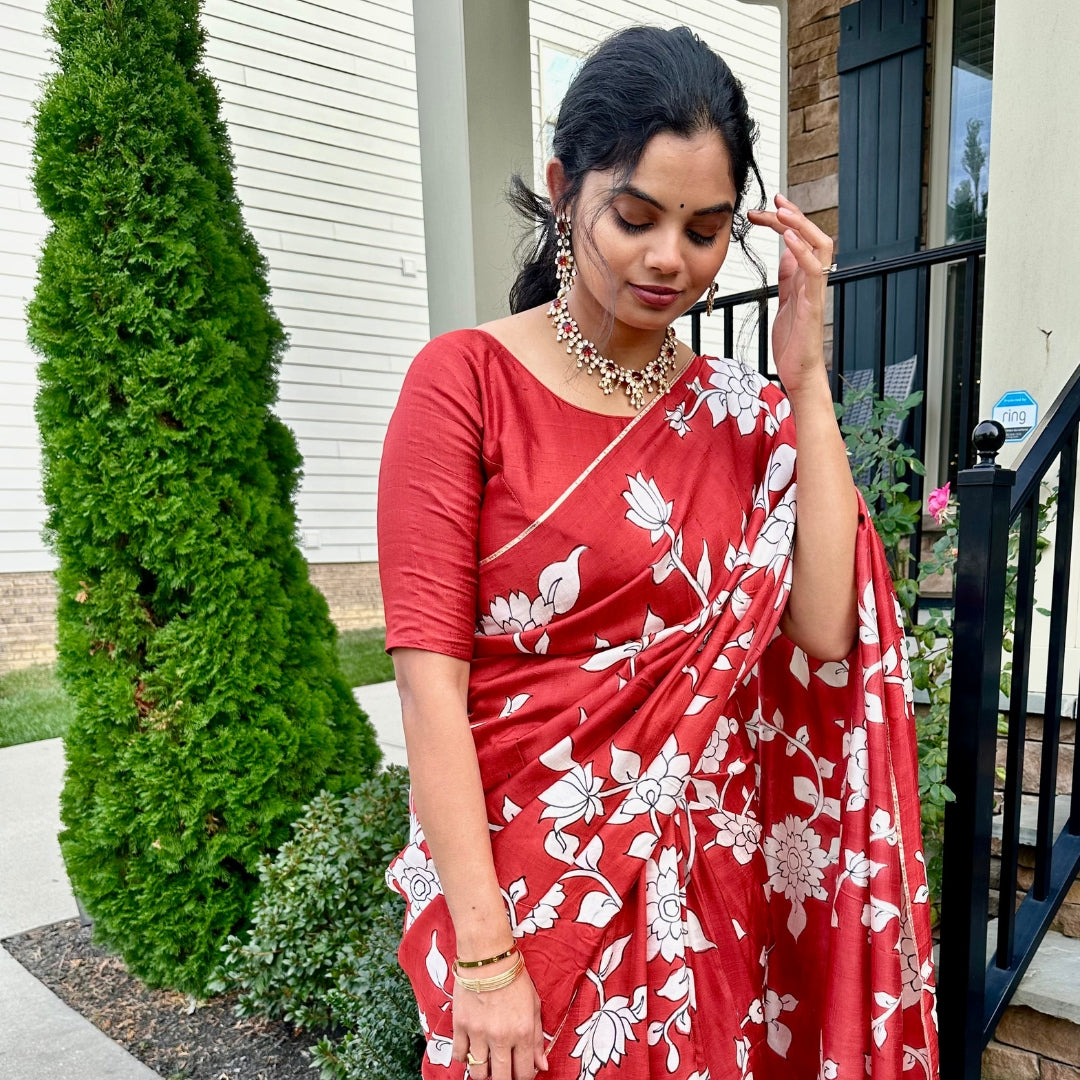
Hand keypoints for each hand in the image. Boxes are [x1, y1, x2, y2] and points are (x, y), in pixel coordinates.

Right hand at [452, 957, 547, 1079]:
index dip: (524, 1076)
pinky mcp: (460, 1026)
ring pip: (478, 1073)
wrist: (488, 958)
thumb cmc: (514, 979)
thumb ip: (538, 1039)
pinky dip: (464, 1057)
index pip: (525, 1073)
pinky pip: (459, 1056)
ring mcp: (478, 1033)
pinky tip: (472, 1047)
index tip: (521, 1070)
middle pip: (502, 1079)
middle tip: (504, 1069)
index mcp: (523, 1032)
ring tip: (488, 1060)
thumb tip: (542, 1067)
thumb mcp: (534, 1006)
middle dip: (505, 1079)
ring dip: (484, 1072)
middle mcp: (501, 1037)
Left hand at [747, 193, 833, 396]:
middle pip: (812, 235)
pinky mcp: (813, 305)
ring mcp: (816, 291)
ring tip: (781, 211)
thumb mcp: (784, 301)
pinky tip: (789, 240)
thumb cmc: (792, 341)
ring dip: (801, 226)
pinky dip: (802, 252)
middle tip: (772, 200)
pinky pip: (814, 272)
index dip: (784, 221)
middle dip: (793, 215)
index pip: (798, 239)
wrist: (799, 372)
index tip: (763, 208)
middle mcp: (814, 280)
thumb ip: (787, 278)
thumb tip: (785, 254)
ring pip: (820, 246)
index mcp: (804, 278)